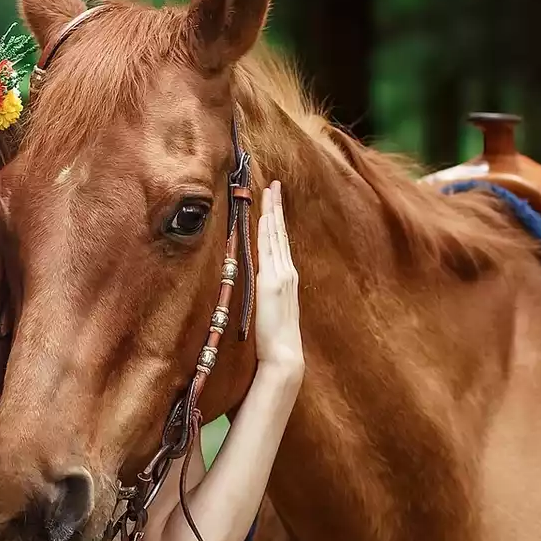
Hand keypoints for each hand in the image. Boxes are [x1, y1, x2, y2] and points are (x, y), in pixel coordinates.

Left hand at [253, 180, 302, 371]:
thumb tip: (254, 286)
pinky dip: (267, 230)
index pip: (280, 244)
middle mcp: (286, 273)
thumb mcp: (270, 311)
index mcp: (286, 279)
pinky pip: (269, 249)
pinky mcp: (272, 281)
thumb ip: (264, 295)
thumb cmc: (275, 339)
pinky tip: (264, 215)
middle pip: (280, 233)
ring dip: (272, 212)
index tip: (272, 202)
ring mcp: (281, 275)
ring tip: (270, 190)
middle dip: (277, 208)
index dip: (276, 222)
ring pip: (275, 236)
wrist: (283, 355)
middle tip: (274, 184)